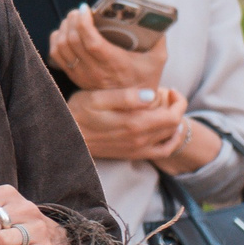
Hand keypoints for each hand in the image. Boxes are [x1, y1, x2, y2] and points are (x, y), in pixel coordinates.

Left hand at [47, 7, 168, 91]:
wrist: (133, 105)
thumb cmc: (146, 78)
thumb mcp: (158, 59)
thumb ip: (159, 38)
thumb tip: (155, 18)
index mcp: (115, 64)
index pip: (92, 42)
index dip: (84, 23)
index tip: (85, 8)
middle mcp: (96, 71)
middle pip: (73, 41)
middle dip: (73, 20)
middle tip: (79, 11)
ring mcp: (83, 75)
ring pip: (61, 47)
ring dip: (64, 28)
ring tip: (73, 19)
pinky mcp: (75, 77)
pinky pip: (56, 56)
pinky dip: (56, 40)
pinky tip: (64, 32)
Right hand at [68, 86, 220, 171]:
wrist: (65, 137)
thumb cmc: (79, 112)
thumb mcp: (98, 98)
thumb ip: (126, 97)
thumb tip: (152, 95)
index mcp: (135, 123)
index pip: (173, 116)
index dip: (178, 101)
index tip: (170, 89)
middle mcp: (140, 139)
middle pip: (174, 126)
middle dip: (177, 108)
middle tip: (168, 95)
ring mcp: (137, 149)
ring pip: (170, 138)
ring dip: (174, 123)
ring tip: (167, 109)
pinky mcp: (132, 154)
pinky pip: (161, 152)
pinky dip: (170, 140)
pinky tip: (164, 130)